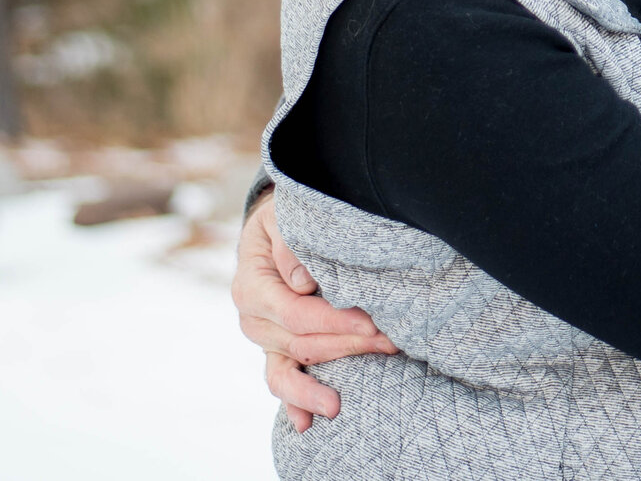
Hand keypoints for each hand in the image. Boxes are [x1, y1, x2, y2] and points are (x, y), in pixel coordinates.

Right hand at [234, 192, 398, 431]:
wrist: (274, 230)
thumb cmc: (286, 218)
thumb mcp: (283, 216)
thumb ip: (289, 243)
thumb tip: (301, 281)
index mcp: (252, 285)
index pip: (294, 313)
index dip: (333, 321)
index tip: (370, 323)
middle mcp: (253, 318)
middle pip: (301, 343)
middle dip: (347, 347)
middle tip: (389, 345)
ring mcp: (264, 339)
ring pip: (288, 370)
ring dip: (317, 387)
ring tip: (339, 406)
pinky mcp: (277, 350)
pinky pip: (280, 381)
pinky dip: (293, 403)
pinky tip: (307, 424)